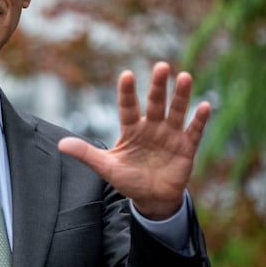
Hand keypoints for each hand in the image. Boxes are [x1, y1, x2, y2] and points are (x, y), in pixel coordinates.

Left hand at [58, 62, 210, 219]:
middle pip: (155, 103)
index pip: (128, 107)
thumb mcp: (106, 168)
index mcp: (131, 130)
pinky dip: (199, 120)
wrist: (152, 200)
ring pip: (176, 112)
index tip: (126, 75)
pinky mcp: (186, 148)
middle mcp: (152, 127)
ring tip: (184, 77)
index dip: (127, 92)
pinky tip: (204, 105)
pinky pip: (194, 131)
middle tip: (161, 66)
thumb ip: (86, 154)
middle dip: (158, 86)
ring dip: (181, 96)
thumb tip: (61, 145)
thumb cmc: (128, 180)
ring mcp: (170, 136)